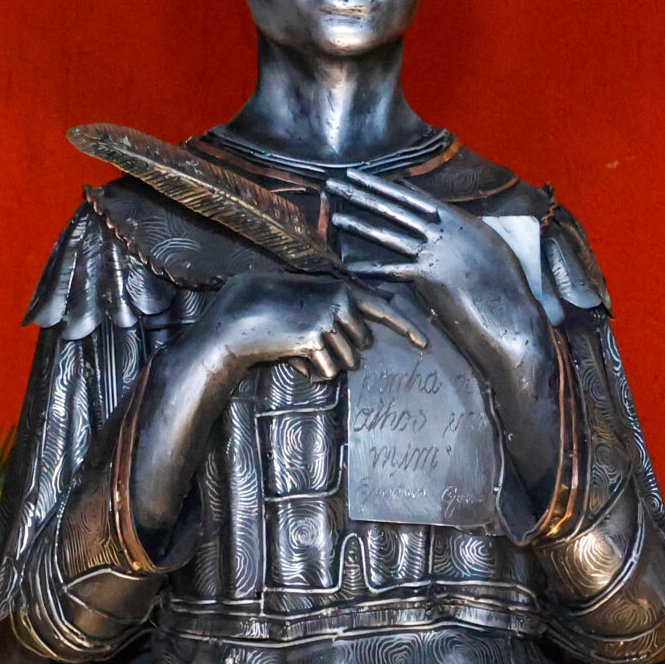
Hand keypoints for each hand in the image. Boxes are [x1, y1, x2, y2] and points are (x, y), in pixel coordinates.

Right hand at [184, 268, 426, 385]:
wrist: (240, 319)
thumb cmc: (272, 310)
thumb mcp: (309, 303)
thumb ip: (337, 313)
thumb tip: (360, 345)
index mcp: (343, 289)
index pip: (383, 309)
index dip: (407, 328)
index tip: (424, 343)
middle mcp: (342, 302)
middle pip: (361, 347)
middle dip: (341, 353)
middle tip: (310, 343)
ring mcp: (329, 320)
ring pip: (345, 363)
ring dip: (324, 366)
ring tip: (298, 350)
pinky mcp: (315, 339)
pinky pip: (327, 373)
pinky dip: (310, 373)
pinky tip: (292, 359)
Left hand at [328, 169, 564, 491]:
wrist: (515, 313)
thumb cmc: (507, 286)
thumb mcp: (489, 247)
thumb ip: (464, 232)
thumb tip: (447, 222)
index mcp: (461, 220)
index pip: (416, 198)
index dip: (387, 186)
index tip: (365, 176)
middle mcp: (446, 230)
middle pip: (396, 207)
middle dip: (364, 192)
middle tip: (337, 180)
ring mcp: (437, 252)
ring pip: (389, 233)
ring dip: (359, 222)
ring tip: (335, 213)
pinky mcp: (431, 276)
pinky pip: (393, 271)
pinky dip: (370, 269)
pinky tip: (349, 265)